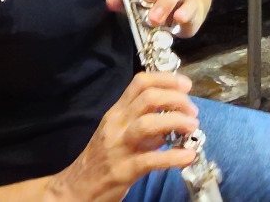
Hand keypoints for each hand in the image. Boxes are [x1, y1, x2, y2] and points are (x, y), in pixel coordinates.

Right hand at [47, 72, 199, 201]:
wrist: (75, 189)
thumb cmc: (102, 159)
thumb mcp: (120, 132)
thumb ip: (145, 121)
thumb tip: (177, 114)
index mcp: (116, 112)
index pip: (140, 83)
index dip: (167, 79)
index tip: (186, 85)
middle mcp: (116, 125)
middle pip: (148, 98)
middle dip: (177, 100)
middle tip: (193, 111)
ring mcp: (118, 147)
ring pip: (148, 124)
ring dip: (176, 122)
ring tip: (192, 127)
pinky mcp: (122, 171)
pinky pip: (150, 160)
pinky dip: (173, 157)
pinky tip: (188, 156)